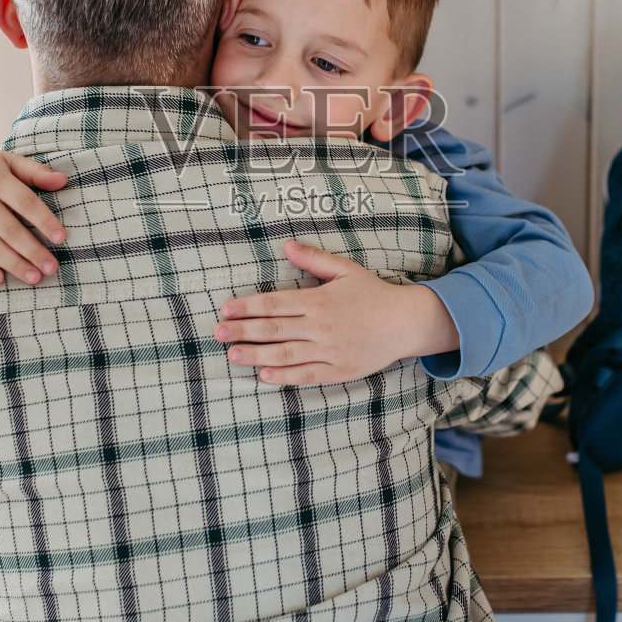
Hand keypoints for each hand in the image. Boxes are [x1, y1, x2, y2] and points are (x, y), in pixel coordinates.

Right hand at [0, 145, 67, 286]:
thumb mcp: (6, 161)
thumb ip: (34, 171)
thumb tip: (63, 181)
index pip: (25, 203)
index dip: (44, 221)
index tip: (61, 238)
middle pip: (9, 229)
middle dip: (32, 251)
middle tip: (51, 268)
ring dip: (13, 264)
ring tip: (34, 277)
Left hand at [214, 239, 459, 384]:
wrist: (404, 322)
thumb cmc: (372, 293)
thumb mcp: (344, 269)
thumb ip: (313, 259)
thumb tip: (285, 245)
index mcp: (319, 300)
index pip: (274, 303)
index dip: (247, 307)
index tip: (225, 310)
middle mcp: (321, 326)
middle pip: (274, 329)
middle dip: (243, 332)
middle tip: (217, 335)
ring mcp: (330, 350)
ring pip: (286, 354)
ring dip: (256, 355)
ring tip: (233, 356)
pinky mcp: (339, 370)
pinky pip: (307, 374)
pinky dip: (285, 375)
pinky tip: (264, 375)